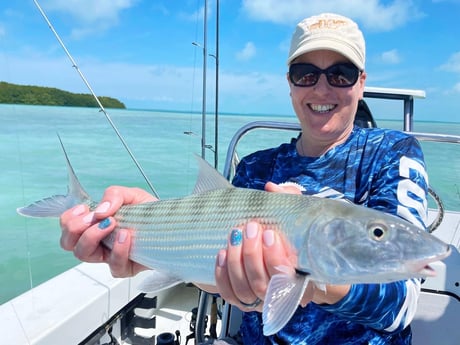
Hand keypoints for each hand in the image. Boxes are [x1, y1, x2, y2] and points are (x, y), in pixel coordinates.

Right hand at [60, 186, 155, 276]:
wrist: (171, 225)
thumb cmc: (149, 212)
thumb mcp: (132, 195)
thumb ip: (114, 195)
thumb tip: (100, 210)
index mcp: (94, 225)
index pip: (67, 226)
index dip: (69, 219)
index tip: (85, 209)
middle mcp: (98, 243)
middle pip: (68, 243)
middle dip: (76, 228)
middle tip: (95, 218)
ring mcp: (109, 256)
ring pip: (84, 255)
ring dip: (93, 236)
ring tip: (112, 223)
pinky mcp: (125, 268)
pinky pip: (114, 266)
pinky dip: (118, 250)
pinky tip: (127, 236)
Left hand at [214, 180, 307, 311]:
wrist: (283, 253)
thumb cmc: (291, 234)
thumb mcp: (294, 214)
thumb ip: (287, 199)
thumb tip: (271, 188)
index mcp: (301, 279)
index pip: (287, 276)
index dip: (275, 256)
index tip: (269, 233)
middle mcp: (280, 295)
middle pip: (262, 285)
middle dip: (252, 255)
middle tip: (250, 228)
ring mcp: (260, 300)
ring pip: (244, 290)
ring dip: (236, 262)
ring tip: (235, 236)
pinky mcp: (242, 299)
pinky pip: (229, 294)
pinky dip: (222, 275)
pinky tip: (223, 253)